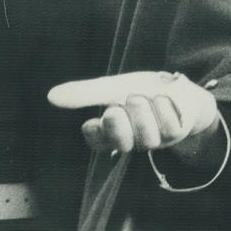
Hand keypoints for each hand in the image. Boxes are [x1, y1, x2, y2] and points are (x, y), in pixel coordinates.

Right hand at [49, 71, 220, 162]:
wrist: (180, 88)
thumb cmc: (143, 90)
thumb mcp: (113, 87)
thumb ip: (86, 93)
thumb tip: (51, 96)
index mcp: (114, 131)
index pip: (98, 142)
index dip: (95, 134)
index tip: (93, 121)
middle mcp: (134, 139)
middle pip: (122, 143)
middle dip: (118, 127)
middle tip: (116, 108)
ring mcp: (157, 139)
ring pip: (147, 139)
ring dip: (142, 115)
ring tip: (139, 97)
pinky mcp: (177, 133)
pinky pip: (171, 129)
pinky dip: (164, 111)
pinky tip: (163, 98)